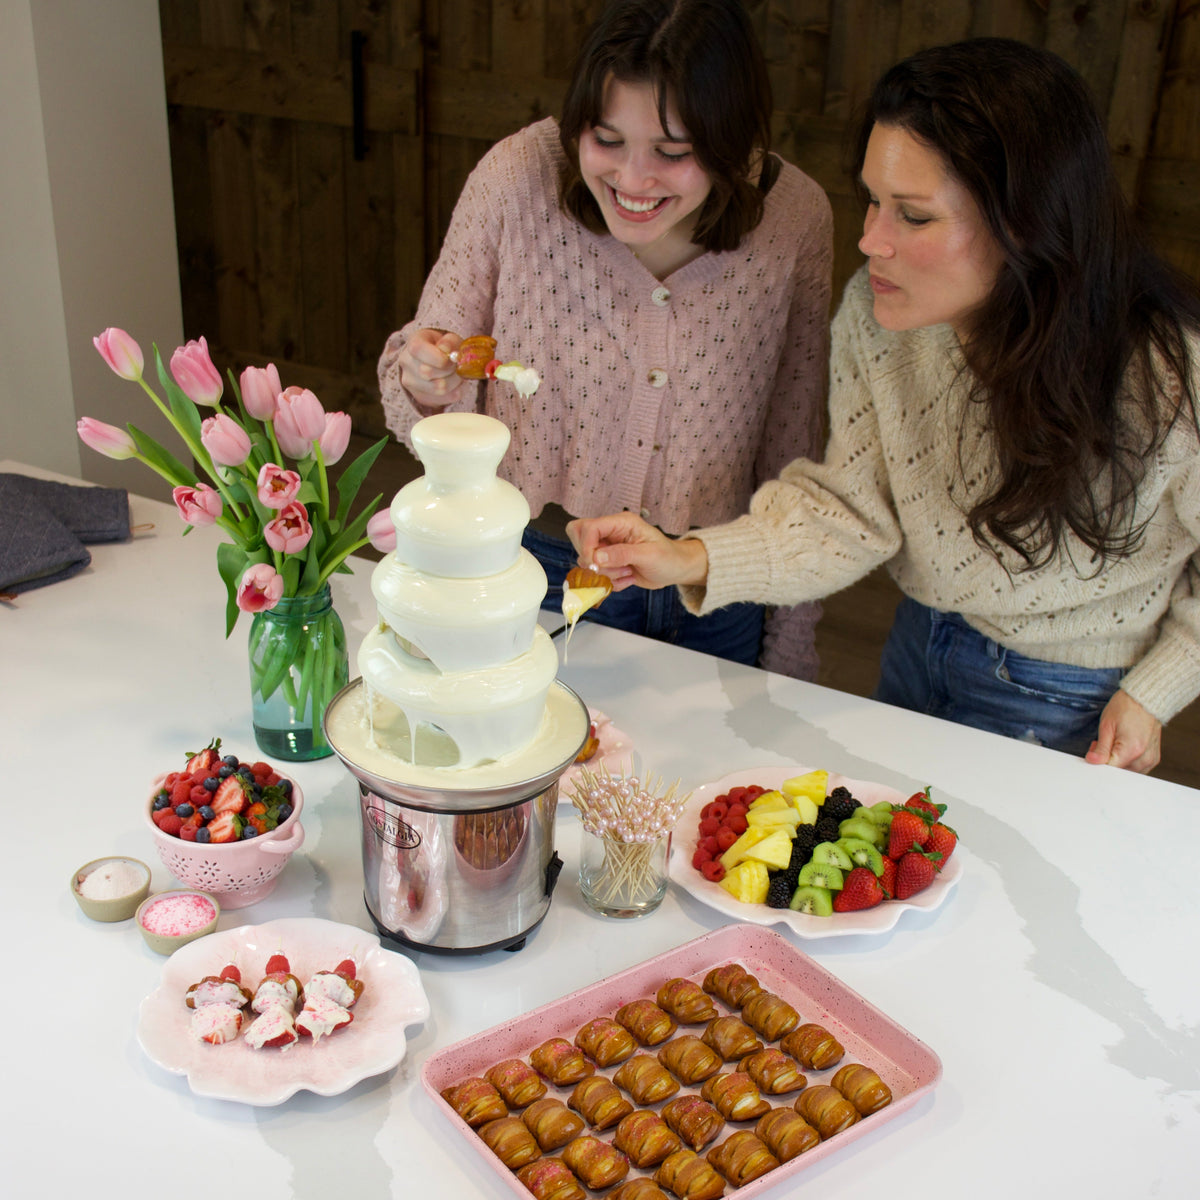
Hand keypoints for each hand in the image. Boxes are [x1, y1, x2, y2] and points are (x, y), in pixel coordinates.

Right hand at [399, 328, 465, 404]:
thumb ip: (450, 342)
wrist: (437, 361)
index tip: (451, 358)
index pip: (418, 350)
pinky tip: (454, 385)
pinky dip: (454, 393)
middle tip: (458, 366)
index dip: (438, 356)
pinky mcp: (420, 397)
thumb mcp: (450, 338)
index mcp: (414, 343)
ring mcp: (410, 382)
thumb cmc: (444, 348)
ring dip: (455, 382)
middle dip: (449, 370)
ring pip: (437, 389)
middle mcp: (406, 363)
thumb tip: (445, 350)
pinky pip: (443, 400)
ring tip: (457, 375)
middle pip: (427, 372)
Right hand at [566, 513, 708, 591]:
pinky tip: (628, 578)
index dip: (586, 546)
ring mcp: (608, 549)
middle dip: (593, 560)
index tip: (594, 563)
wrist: (675, 570)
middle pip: (579, 539)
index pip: (589, 527)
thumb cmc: (668, 557)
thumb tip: (597, 557)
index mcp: (621, 523)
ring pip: (586, 561)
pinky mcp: (608, 564)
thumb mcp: (649, 554)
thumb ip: (622, 554)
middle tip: (614, 567)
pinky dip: (610, 582)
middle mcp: (611, 533)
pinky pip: (596, 575)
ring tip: (628, 572)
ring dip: (605, 573)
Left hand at [1085, 689, 1160, 772]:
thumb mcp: (1107, 726)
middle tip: (1100, 744)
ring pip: (1127, 772)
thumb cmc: (1125, 708)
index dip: (1098, 762)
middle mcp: (1144, 758)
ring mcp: (1151, 759)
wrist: (1144, 699)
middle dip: (1106, 762)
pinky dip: (1126, 761)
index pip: (1110, 770)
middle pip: (1119, 772)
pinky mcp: (1153, 759)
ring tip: (1112, 743)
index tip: (1093, 753)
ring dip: (1116, 762)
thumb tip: (1093, 761)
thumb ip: (1101, 748)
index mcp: (1132, 750)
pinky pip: (1136, 768)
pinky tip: (1121, 748)